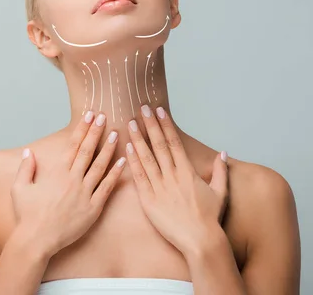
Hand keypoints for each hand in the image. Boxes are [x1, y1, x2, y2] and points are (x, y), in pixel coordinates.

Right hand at [11, 111, 126, 257]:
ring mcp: (84, 193)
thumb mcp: (20, 188)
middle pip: (88, 150)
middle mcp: (72, 179)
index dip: (82, 128)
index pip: (73, 144)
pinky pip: (107, 188)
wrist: (36, 240)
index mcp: (57, 172)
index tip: (90, 115)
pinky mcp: (93, 208)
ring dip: (109, 149)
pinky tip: (123, 162)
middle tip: (105, 116)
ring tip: (116, 134)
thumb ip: (25, 168)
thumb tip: (28, 153)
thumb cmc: (27, 215)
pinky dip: (116, 174)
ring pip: (100, 166)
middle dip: (96, 131)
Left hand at [125, 105, 228, 254]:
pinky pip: (140, 177)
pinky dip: (133, 162)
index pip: (174, 142)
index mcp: (188, 172)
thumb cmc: (210, 219)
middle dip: (150, 125)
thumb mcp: (220, 192)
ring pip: (147, 158)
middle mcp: (173, 176)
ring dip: (138, 139)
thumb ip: (220, 171)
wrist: (200, 241)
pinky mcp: (149, 200)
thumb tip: (223, 153)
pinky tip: (127, 149)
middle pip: (159, 145)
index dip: (166, 125)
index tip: (159, 111)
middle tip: (141, 108)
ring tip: (129, 123)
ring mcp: (160, 187)